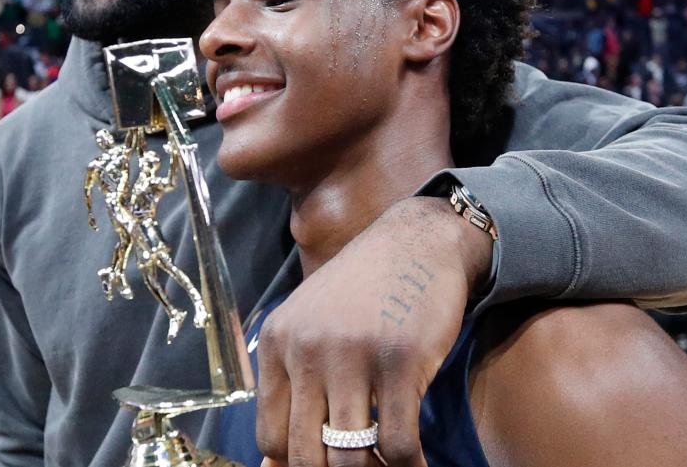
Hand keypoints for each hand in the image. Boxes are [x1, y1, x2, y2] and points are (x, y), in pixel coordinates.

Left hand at [256, 196, 492, 466]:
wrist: (416, 242)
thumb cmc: (363, 290)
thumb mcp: (312, 324)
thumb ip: (293, 382)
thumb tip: (274, 463)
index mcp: (277, 342)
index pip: (270, 436)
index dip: (295, 464)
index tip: (325, 460)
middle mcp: (306, 350)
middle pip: (305, 455)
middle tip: (357, 466)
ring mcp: (352, 356)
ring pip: (349, 458)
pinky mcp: (399, 361)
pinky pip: (399, 444)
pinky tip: (416, 463)